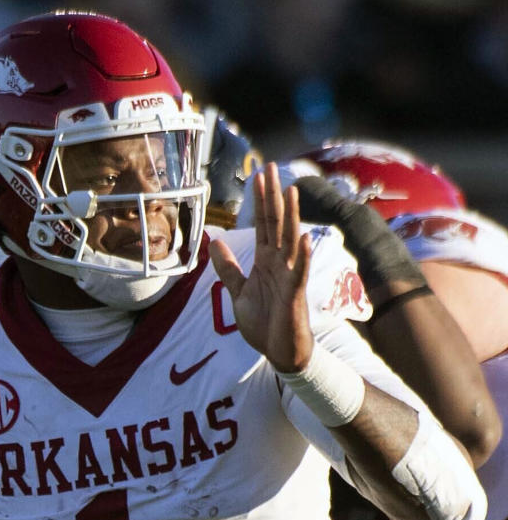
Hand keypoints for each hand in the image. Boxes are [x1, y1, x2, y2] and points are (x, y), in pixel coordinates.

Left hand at [209, 162, 314, 371]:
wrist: (278, 351)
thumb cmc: (263, 322)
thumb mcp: (238, 292)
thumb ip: (228, 268)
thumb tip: (215, 242)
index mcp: (265, 261)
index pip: (263, 224)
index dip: (260, 200)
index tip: (258, 175)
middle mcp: (279, 263)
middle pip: (276, 224)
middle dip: (272, 197)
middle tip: (270, 168)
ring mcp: (289, 276)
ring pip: (290, 240)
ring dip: (291, 216)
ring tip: (291, 191)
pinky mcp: (295, 293)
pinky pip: (299, 272)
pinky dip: (302, 255)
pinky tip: (304, 238)